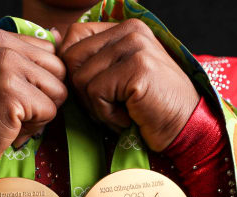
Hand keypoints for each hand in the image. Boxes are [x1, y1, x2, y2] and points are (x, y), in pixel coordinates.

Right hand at [0, 28, 66, 167]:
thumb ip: (26, 56)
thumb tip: (59, 35)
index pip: (50, 52)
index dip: (41, 80)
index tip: (14, 92)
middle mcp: (1, 46)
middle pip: (59, 70)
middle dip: (45, 95)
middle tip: (15, 108)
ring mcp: (6, 67)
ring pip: (59, 91)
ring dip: (41, 112)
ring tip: (12, 117)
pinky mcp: (12, 93)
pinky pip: (50, 111)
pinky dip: (35, 126)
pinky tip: (10, 126)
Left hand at [58, 19, 199, 151]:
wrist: (185, 128)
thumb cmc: (149, 108)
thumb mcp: (117, 77)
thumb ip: (91, 57)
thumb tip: (51, 38)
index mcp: (125, 28)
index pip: (74, 36)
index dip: (74, 69)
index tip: (96, 92)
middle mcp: (131, 31)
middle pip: (72, 58)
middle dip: (83, 92)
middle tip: (109, 106)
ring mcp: (135, 47)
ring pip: (81, 78)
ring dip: (96, 106)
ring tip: (122, 111)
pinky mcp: (137, 68)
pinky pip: (95, 93)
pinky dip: (107, 114)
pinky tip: (129, 116)